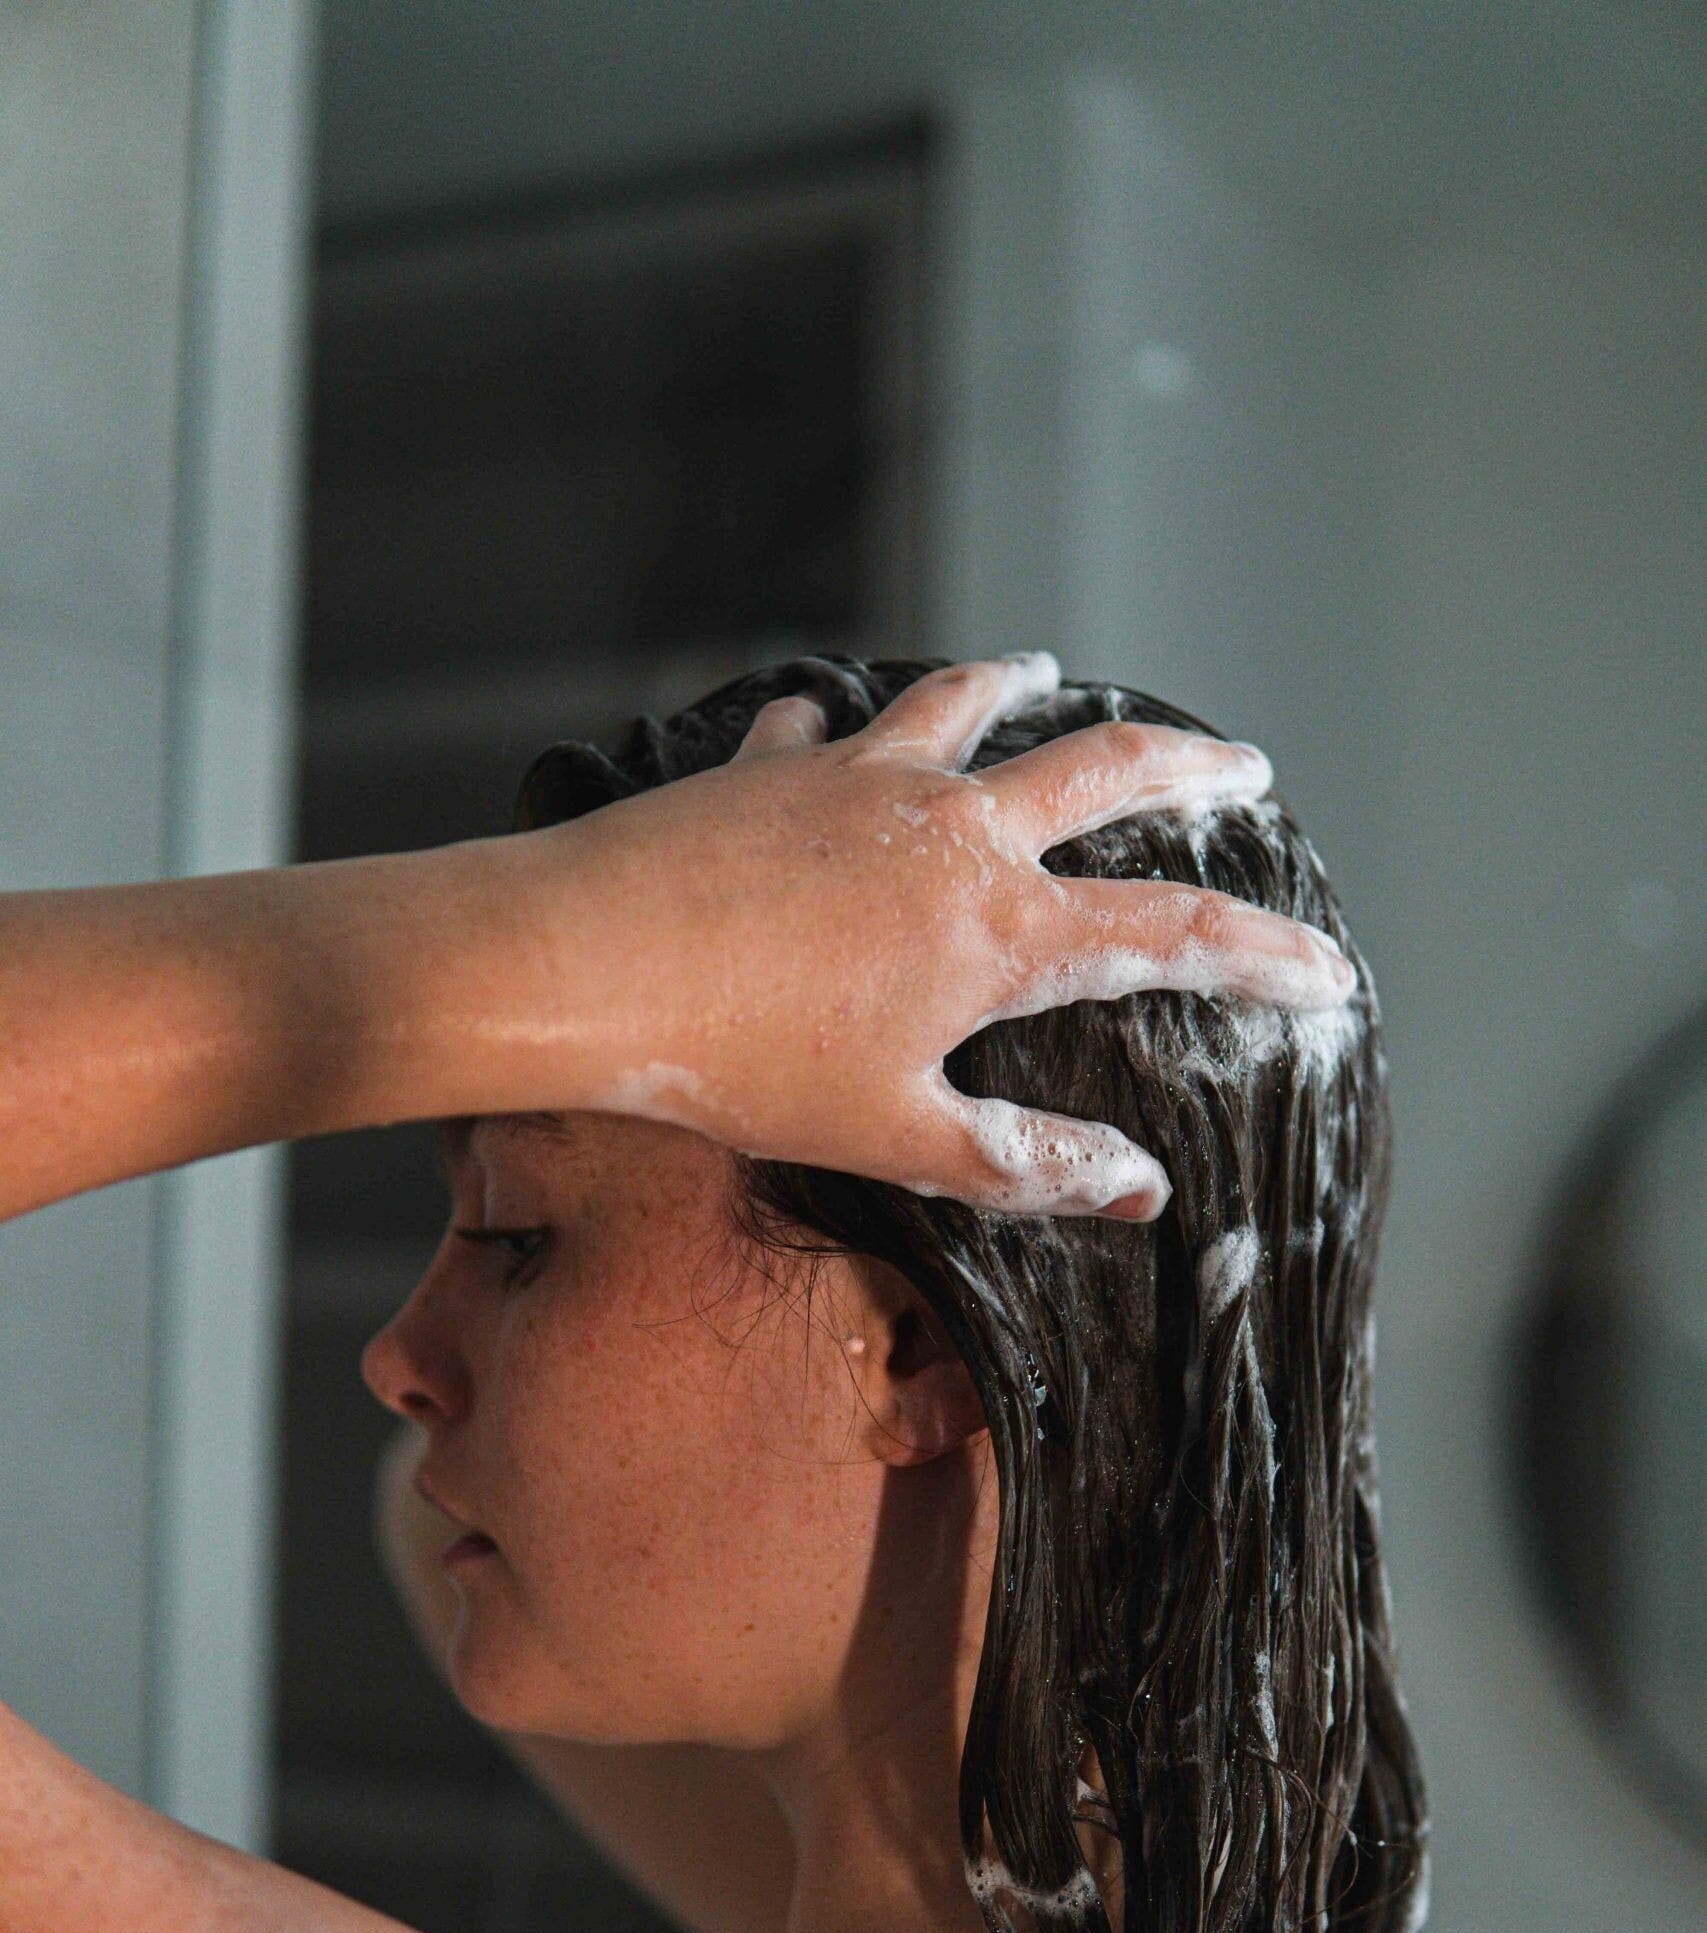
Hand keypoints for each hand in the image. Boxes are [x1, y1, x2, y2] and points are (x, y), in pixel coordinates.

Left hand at [507, 654, 1354, 1218]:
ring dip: (1026, 691)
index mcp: (1002, 931)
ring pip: (975, 705)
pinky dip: (847, 723)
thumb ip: (1026, 1161)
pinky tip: (831, 723)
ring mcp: (867, 779)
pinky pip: (828, 726)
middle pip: (1108, 772)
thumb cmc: (744, 1068)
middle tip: (1245, 763)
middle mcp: (956, 830)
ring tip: (1048, 674)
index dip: (1265, 957)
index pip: (1173, 935)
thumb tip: (1141, 1188)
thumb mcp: (899, 1138)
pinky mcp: (778, 764)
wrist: (584, 963)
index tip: (1330, 973)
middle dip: (1191, 768)